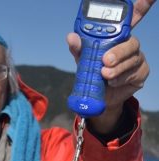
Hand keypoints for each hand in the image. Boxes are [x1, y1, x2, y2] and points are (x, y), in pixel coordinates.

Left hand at [67, 0, 155, 133]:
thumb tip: (71, 37)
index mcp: (117, 38)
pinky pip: (134, 74)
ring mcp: (137, 59)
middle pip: (131, 42)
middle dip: (118, 52)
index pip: (132, 18)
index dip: (143, 6)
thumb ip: (79, 48)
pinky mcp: (140, 74)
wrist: (99, 97)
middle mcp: (129, 46)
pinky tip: (112, 82)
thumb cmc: (93, 74)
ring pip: (133, 59)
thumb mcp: (84, 60)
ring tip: (105, 75)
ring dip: (118, 68)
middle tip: (105, 61)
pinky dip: (121, 79)